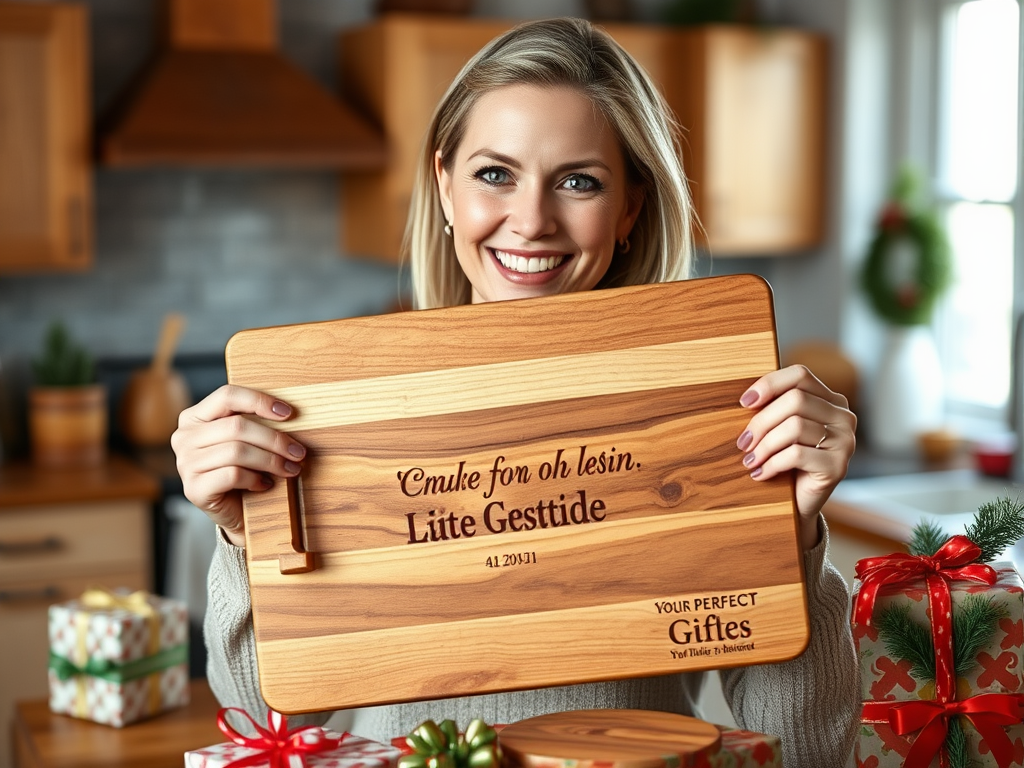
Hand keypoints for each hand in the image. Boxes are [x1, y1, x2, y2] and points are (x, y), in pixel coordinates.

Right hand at [170, 384, 305, 546]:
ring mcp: (186, 464)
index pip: (227, 396)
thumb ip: (256, 422)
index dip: (259, 401)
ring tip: (290, 468)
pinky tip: (266, 483)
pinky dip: (256, 478)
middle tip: (298, 452)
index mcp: (194, 417)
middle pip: (236, 426)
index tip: (288, 413)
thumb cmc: (244, 469)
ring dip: (271, 460)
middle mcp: (184, 437)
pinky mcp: (194, 489)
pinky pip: (232, 475)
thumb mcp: (247, 440)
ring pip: (236, 451)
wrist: (233, 511)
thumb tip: (289, 412)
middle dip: (274, 439)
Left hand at [736, 365, 856, 549]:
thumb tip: (747, 398)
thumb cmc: (786, 461)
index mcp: (831, 400)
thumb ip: (775, 408)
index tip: (744, 402)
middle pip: (795, 400)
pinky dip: (772, 463)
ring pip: (795, 427)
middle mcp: (844, 416)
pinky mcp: (838, 466)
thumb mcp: (781, 429)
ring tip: (749, 460)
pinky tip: (760, 473)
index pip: (801, 375)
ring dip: (764, 445)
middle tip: (743, 442)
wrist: (800, 503)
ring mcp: (845, 441)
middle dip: (762, 421)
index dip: (770, 384)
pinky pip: (796, 454)